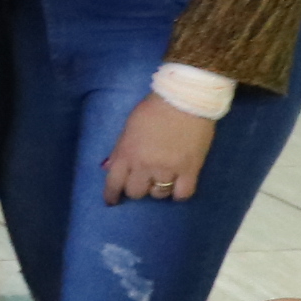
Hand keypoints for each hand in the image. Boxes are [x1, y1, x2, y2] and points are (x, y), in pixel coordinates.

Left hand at [103, 94, 218, 204]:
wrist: (185, 100)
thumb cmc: (153, 109)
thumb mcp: (128, 127)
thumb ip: (119, 150)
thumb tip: (110, 168)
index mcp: (126, 153)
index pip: (114, 183)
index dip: (112, 195)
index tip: (112, 201)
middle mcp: (145, 165)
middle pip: (136, 192)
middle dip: (137, 188)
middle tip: (143, 180)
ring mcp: (168, 169)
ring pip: (158, 194)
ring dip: (158, 189)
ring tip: (163, 179)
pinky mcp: (190, 170)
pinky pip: (182, 194)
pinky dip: (178, 194)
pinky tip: (177, 187)